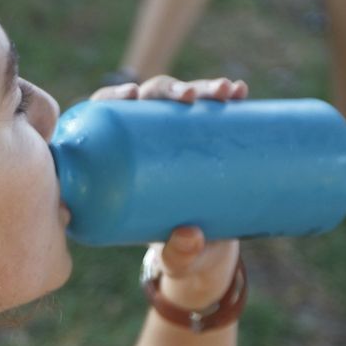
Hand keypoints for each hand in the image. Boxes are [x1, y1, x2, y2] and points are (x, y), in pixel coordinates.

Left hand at [92, 75, 248, 310]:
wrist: (209, 254)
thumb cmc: (179, 253)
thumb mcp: (177, 258)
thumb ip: (179, 254)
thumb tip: (189, 235)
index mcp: (121, 163)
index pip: (106, 119)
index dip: (112, 97)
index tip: (130, 95)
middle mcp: (146, 143)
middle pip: (148, 101)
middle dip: (166, 88)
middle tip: (187, 98)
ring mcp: (177, 138)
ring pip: (184, 101)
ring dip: (202, 88)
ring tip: (226, 92)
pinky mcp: (207, 140)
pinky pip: (213, 112)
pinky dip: (226, 98)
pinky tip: (240, 90)